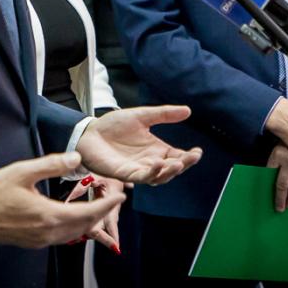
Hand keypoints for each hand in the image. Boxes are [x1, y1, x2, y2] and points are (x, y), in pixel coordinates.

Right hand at [0, 152, 124, 248]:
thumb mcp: (23, 171)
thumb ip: (52, 164)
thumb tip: (76, 157)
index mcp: (48, 215)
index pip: (88, 212)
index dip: (106, 204)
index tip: (120, 196)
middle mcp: (46, 232)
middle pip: (84, 226)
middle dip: (102, 213)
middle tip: (113, 199)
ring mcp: (38, 240)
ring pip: (73, 234)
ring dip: (88, 222)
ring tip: (97, 208)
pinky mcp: (31, 242)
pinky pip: (60, 238)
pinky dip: (73, 228)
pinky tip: (72, 218)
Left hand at [76, 106, 202, 184]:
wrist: (90, 131)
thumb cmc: (114, 125)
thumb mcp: (142, 115)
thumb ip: (164, 114)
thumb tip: (188, 110)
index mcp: (156, 150)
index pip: (177, 156)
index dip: (189, 157)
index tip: (198, 151)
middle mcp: (150, 162)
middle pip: (171, 169)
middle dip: (184, 165)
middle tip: (192, 157)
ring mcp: (138, 169)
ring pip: (159, 177)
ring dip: (169, 171)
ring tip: (178, 162)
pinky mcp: (124, 174)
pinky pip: (140, 177)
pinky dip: (150, 172)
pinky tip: (157, 163)